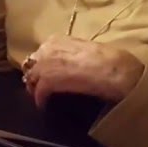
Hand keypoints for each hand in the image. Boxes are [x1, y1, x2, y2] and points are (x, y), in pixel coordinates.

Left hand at [20, 35, 144, 109]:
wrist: (115, 69)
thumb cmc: (109, 59)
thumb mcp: (85, 49)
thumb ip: (71, 54)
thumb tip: (68, 65)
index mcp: (57, 40)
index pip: (40, 53)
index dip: (41, 65)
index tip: (45, 73)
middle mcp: (47, 49)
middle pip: (31, 65)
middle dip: (35, 76)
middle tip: (41, 87)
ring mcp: (45, 64)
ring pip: (32, 79)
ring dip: (36, 88)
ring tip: (43, 97)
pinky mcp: (47, 81)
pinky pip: (38, 93)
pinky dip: (41, 100)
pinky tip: (45, 106)